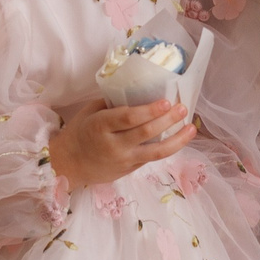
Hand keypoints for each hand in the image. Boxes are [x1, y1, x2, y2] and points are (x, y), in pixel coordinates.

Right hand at [50, 96, 193, 191]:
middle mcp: (114, 145)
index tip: (166, 102)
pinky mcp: (130, 169)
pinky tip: (179, 138)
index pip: (128, 118)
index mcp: (101, 126)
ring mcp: (124, 160)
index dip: (149, 110)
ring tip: (191, 128)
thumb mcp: (90, 113)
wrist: (68, 165)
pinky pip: (151, 158)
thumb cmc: (80, 133)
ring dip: (177, 139)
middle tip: (183, 108)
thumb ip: (112, 103)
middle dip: (168, 120)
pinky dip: (168, 147)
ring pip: (155, 152)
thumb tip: (138, 89)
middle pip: (146, 133)